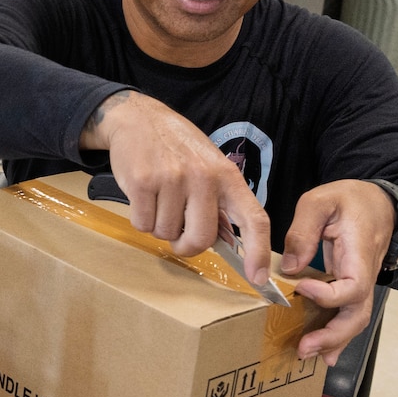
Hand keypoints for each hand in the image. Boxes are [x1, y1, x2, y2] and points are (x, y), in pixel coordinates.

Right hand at [82, 90, 272, 283]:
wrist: (138, 118)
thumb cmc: (177, 147)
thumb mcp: (209, 166)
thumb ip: (219, 202)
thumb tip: (229, 245)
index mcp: (227, 176)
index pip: (253, 218)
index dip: (258, 252)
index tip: (257, 278)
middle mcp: (203, 177)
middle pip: (200, 238)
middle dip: (185, 246)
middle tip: (177, 236)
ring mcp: (171, 179)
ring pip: (166, 233)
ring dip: (159, 226)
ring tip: (158, 199)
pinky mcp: (141, 182)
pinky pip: (142, 224)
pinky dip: (140, 218)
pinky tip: (143, 196)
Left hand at [280, 180, 395, 364]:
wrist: (379, 202)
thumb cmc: (350, 199)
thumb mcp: (321, 200)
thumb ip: (303, 230)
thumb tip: (291, 266)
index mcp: (359, 252)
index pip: (353, 286)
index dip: (328, 295)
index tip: (301, 288)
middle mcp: (365, 274)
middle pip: (358, 314)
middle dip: (332, 335)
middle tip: (304, 347)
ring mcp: (361, 282)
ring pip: (355, 319)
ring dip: (333, 340)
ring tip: (307, 354)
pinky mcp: (352, 286)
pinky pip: (348, 313)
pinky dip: (336, 334)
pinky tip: (322, 351)